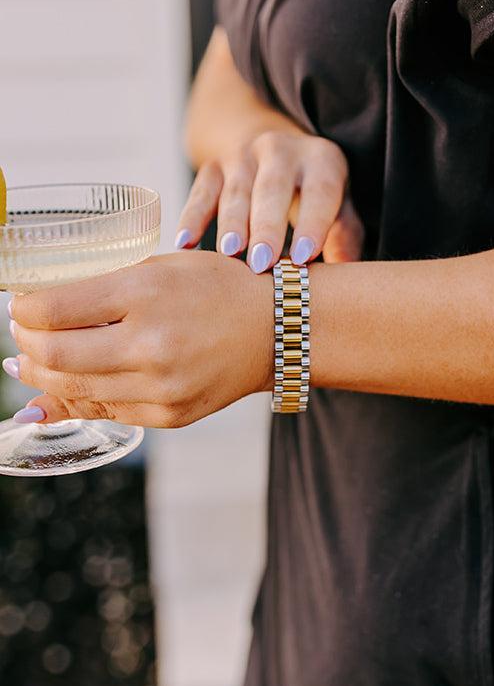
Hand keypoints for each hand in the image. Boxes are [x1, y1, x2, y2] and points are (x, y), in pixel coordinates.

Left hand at [5, 251, 272, 426]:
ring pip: (73, 390)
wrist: (275, 331)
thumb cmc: (216, 288)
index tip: (19, 305)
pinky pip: (106, 410)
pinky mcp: (169, 415)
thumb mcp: (158, 270)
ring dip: (42, 376)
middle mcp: (151, 345)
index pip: (52, 310)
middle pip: (53, 357)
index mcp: (145, 294)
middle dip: (25, 345)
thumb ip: (98, 289)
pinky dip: (78, 396)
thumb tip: (32, 315)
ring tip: (35, 360)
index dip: (21, 310)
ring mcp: (161, 387)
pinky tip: (69, 383)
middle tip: (22, 333)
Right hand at [175, 130, 363, 271]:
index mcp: (321, 160)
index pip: (320, 191)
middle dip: (266, 226)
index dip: (313, 223)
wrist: (270, 146)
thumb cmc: (313, 191)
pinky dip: (191, 218)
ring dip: (230, 224)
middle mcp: (281, 150)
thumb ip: (344, 238)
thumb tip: (346, 279)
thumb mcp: (338, 205)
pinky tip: (185, 245)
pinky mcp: (213, 166)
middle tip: (262, 262)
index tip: (304, 257)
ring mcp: (243, 156)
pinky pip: (201, 192)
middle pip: (272, 188)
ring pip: (236, 191)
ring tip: (230, 253)